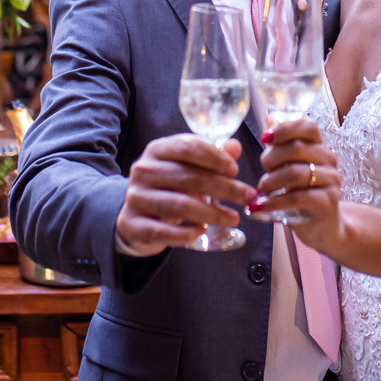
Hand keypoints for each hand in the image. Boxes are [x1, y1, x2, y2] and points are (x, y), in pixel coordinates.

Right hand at [115, 134, 255, 256]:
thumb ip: (210, 158)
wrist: (135, 216)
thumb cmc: (167, 187)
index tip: (235, 170)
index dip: (215, 157)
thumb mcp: (186, 168)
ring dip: (212, 213)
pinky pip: (163, 231)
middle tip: (248, 196)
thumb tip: (235, 146)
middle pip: (189, 177)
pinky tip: (202, 232)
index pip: (188, 146)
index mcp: (157, 150)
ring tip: (234, 218)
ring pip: (180, 205)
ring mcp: (135, 197)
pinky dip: (186, 234)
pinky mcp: (132, 224)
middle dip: (224, 187)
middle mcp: (143, 170)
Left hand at [252, 118, 341, 250]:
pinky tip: (260, 206)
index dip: (284, 128)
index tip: (265, 139)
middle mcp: (329, 160)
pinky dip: (274, 202)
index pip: (307, 125)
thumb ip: (281, 146)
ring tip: (261, 190)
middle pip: (296, 148)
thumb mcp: (291, 168)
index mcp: (319, 146)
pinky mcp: (328, 203)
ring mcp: (331, 181)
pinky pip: (297, 197)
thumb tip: (269, 119)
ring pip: (296, 173)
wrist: (324, 227)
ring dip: (271, 181)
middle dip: (271, 159)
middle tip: (263, 172)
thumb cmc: (303, 194)